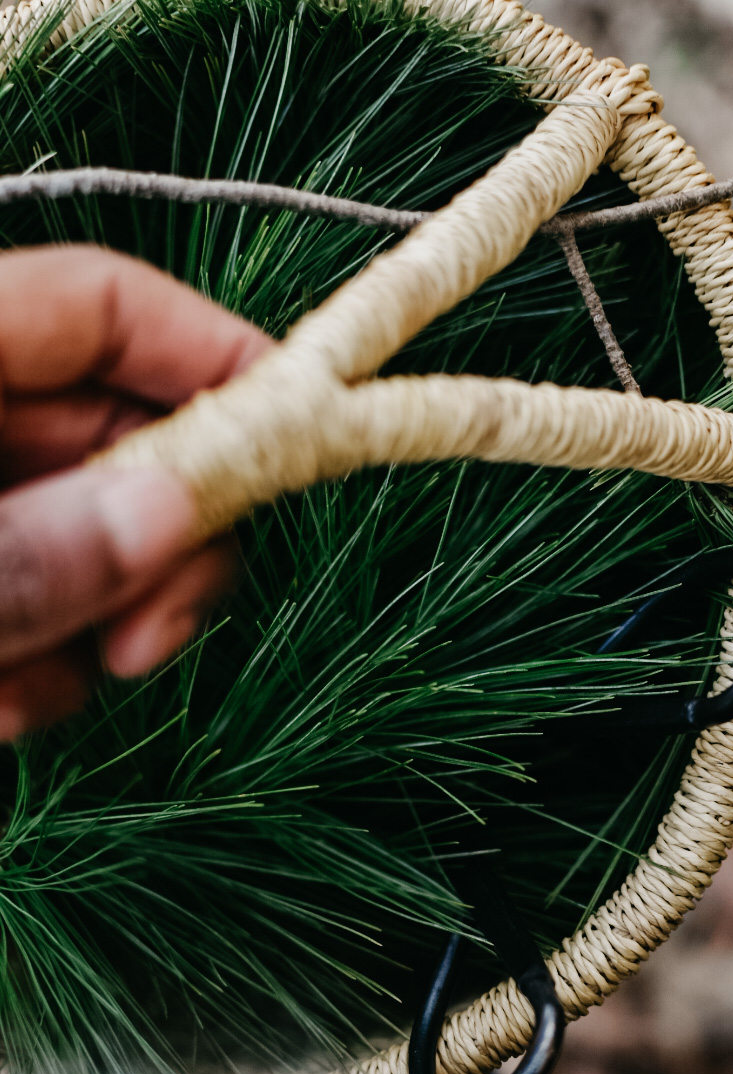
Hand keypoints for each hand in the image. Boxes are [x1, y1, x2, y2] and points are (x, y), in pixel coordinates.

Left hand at [0, 245, 271, 738]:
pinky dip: (28, 668)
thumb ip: (30, 552)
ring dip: (80, 635)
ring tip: (16, 701)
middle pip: (107, 437)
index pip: (102, 304)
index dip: (209, 355)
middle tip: (142, 642)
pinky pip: (25, 603)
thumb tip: (173, 512)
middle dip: (147, 548)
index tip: (294, 443)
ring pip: (76, 540)